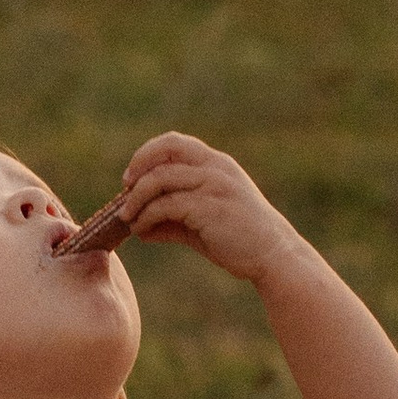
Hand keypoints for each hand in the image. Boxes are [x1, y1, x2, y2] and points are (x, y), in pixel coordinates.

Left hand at [115, 131, 301, 285]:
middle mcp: (215, 168)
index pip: (175, 142)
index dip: (147, 154)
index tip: (132, 177)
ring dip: (136, 199)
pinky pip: (166, 206)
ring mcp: (213, 185)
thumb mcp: (203, 223)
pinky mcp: (209, 207)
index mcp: (217, 164)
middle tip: (125, 190)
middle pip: (166, 149)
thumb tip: (139, 228)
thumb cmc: (239, 240)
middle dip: (138, 166)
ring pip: (159, 179)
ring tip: (126, 219)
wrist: (273, 256)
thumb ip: (173, 220)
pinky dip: (147, 218)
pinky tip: (141, 232)